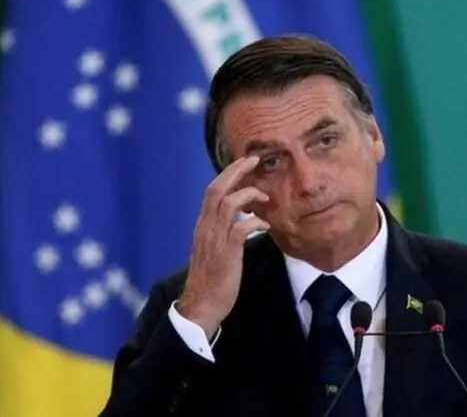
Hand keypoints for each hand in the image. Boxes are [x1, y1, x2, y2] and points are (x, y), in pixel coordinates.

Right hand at [178, 156, 269, 338]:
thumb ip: (224, 232)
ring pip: (227, 204)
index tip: (244, 163)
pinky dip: (254, 222)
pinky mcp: (226, 253)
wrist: (201, 305)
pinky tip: (265, 225)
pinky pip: (240, 228)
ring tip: (264, 197)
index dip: (228, 174)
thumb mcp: (215, 249)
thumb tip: (242, 220)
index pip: (212, 191)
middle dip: (235, 171)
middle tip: (253, 160)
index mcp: (203, 226)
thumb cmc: (211, 279)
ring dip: (248, 195)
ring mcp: (214, 240)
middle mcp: (205, 228)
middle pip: (216, 189)